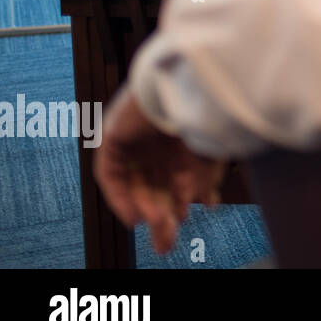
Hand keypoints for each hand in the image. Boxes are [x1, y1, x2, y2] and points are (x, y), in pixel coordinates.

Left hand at [94, 90, 224, 255]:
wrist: (189, 77)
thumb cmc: (206, 107)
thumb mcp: (211, 152)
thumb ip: (203, 180)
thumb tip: (205, 205)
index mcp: (182, 138)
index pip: (177, 175)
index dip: (183, 200)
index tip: (189, 218)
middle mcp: (156, 140)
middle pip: (154, 185)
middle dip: (162, 215)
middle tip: (167, 243)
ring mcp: (134, 139)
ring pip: (134, 184)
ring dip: (146, 208)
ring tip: (158, 226)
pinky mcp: (114, 137)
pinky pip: (110, 175)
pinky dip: (120, 199)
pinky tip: (135, 216)